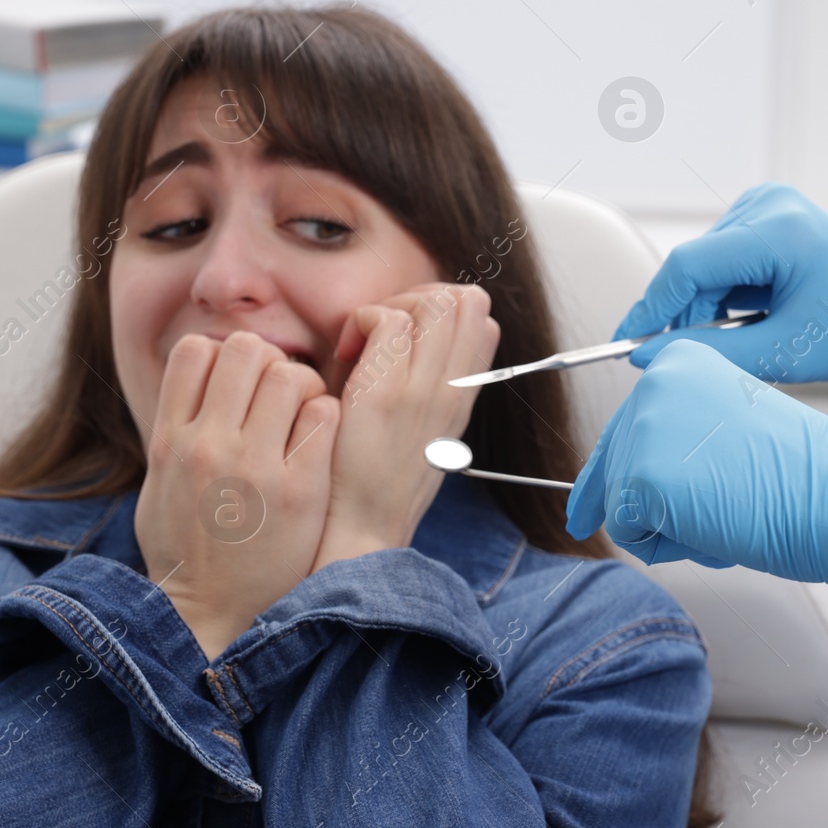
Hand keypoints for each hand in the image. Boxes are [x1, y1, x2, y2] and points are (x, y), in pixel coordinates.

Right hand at [135, 331, 338, 659]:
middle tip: (280, 393)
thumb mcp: (158, 482)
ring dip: (304, 386)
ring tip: (304, 414)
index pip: (196, 351)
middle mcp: (209, 444)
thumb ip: (175, 428)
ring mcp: (256, 466)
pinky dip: (327, 417)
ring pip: (291, 374)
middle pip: (247, 349)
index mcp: (171, 439)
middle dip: (269, 361)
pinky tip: (320, 441)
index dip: (224, 353)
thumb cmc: (185, 548)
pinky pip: (324, 415)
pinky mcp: (300, 490)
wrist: (209, 616)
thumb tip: (198, 378)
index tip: (240, 380)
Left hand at [313, 283, 500, 568]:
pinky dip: (360, 322)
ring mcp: (423, 389)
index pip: (482, 320)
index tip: (406, 338)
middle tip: (382, 333)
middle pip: (465, 299)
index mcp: (463, 397)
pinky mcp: (386, 392)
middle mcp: (453, 389)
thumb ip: (432, 389)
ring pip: (433, 301)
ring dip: (390, 307)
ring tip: (363, 344)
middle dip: (418, 297)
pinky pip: (386, 318)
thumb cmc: (377, 481)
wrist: (363, 530)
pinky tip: (345, 356)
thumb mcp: (425, 433)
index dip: (442, 310)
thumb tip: (419, 343)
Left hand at [565, 340, 827, 644]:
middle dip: (644, 509)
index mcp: (679, 361)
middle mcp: (653, 382)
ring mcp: (645, 426)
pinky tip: (714, 530)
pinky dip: (665, 548)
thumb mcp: (726, 433)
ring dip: (664, 529)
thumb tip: (612, 491)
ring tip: (726, 515)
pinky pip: (628, 533)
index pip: (623, 428)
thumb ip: (674, 441)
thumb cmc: (803, 475)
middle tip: (704, 519)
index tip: (584, 512)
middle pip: (612, 465)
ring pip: (619, 503)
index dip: (607, 480)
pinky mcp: (642, 473)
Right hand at [616, 182, 827, 391]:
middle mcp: (768, 204)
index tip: (628, 343)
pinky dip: (722, 291)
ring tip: (747, 333)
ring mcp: (765, 203)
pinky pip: (719, 257)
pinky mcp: (763, 212)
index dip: (653, 307)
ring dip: (706, 305)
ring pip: (701, 263)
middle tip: (696, 354)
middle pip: (693, 265)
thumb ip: (713, 352)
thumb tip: (646, 354)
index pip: (689, 265)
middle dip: (686, 314)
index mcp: (780, 231)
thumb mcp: (787, 351)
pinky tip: (751, 312)